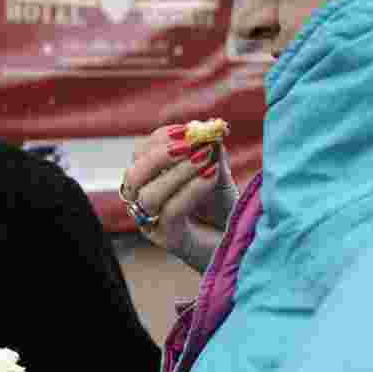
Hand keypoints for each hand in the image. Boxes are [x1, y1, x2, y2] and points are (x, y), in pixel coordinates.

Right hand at [121, 124, 238, 271]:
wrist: (237, 244)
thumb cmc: (223, 209)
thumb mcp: (217, 172)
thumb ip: (211, 152)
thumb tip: (210, 128)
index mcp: (149, 180)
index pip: (142, 154)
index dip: (162, 138)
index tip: (189, 130)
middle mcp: (143, 202)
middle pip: (135, 174)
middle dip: (161, 154)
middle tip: (191, 144)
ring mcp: (152, 223)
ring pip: (149, 195)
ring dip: (178, 172)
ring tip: (206, 159)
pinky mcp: (167, 240)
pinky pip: (171, 212)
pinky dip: (191, 189)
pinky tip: (212, 176)